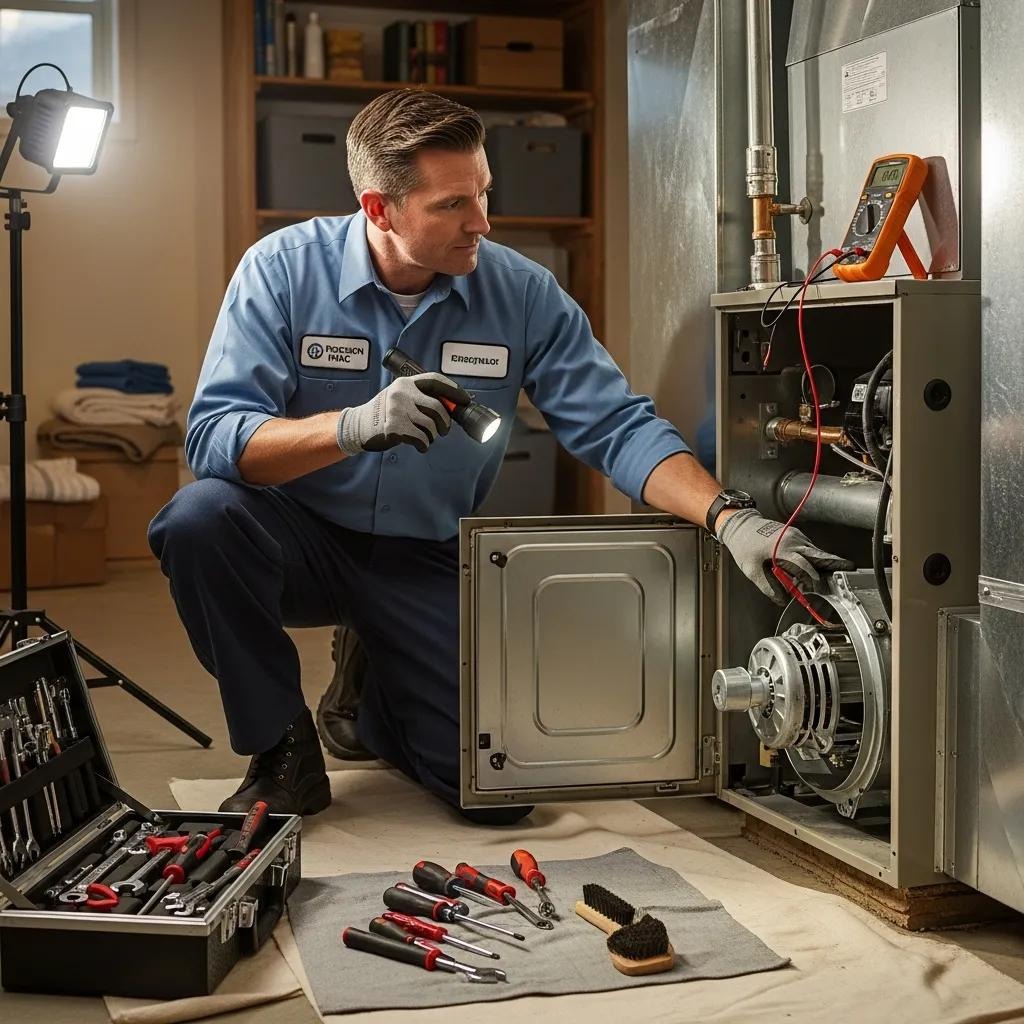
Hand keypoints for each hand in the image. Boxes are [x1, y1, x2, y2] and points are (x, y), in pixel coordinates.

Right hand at [336, 373, 469, 454]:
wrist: (359, 426)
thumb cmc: (385, 414)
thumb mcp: (401, 398)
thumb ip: (422, 399)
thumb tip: (452, 408)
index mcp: (406, 383)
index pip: (435, 380)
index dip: (453, 390)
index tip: (465, 400)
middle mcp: (402, 393)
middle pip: (438, 407)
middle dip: (446, 422)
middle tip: (444, 430)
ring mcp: (397, 410)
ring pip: (431, 425)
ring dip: (433, 435)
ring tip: (426, 437)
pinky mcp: (394, 427)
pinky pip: (421, 438)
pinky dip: (424, 445)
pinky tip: (419, 445)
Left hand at [717, 509, 854, 603]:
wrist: (740, 524)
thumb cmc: (744, 545)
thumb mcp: (751, 570)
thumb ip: (767, 586)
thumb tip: (781, 600)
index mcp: (783, 548)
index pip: (804, 564)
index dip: (813, 576)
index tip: (820, 586)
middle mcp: (793, 540)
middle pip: (818, 554)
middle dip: (834, 563)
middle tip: (849, 569)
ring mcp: (795, 536)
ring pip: (815, 551)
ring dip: (823, 563)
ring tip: (833, 574)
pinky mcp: (794, 535)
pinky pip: (808, 548)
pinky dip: (814, 558)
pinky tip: (816, 567)